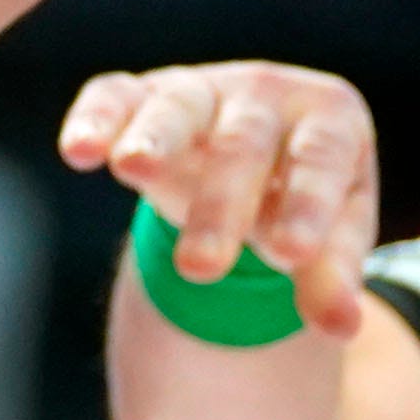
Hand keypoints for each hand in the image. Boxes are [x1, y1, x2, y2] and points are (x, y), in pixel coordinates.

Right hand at [59, 60, 381, 335]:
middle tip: (202, 269)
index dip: (307, 205)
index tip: (293, 255)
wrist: (254, 154)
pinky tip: (78, 152)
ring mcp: (199, 90)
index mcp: (328, 119)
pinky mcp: (139, 96)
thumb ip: (328, 279)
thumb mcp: (326, 236)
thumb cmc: (297, 200)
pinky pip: (114, 98)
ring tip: (130, 168)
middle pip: (243, 145)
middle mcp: (264, 94)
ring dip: (153, 139)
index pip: (320, 161)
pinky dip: (95, 120)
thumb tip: (342, 330)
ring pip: (178, 110)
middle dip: (222, 206)